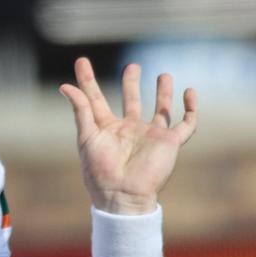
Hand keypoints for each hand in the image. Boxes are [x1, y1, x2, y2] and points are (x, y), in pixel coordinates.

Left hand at [59, 57, 197, 213]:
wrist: (122, 195)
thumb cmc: (100, 171)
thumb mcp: (87, 137)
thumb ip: (81, 110)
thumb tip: (65, 85)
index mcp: (106, 128)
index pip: (95, 99)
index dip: (88, 80)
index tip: (82, 61)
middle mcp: (129, 130)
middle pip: (130, 101)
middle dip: (130, 84)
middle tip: (132, 67)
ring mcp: (150, 135)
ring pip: (160, 109)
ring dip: (163, 93)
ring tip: (163, 75)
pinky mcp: (170, 143)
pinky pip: (186, 123)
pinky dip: (191, 108)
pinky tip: (189, 92)